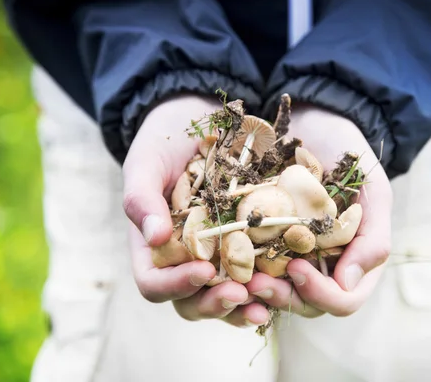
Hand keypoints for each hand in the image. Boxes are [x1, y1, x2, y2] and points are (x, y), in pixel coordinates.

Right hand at [122, 94, 268, 326]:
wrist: (197, 124)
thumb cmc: (163, 145)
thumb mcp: (147, 164)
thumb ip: (142, 198)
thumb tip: (154, 238)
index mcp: (154, 249)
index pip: (154, 284)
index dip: (175, 285)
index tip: (204, 271)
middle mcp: (184, 261)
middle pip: (192, 302)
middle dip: (215, 303)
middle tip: (241, 294)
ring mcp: (217, 257)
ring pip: (225, 297)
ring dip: (244, 306)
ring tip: (268, 300)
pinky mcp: (246, 246)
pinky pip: (255, 274)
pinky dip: (269, 282)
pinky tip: (289, 278)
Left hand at [246, 105, 392, 317]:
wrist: (312, 118)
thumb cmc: (348, 151)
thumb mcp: (372, 189)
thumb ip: (371, 237)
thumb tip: (348, 283)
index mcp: (351, 259)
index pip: (342, 299)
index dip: (322, 294)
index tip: (298, 267)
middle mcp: (319, 263)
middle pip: (304, 303)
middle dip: (281, 298)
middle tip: (254, 285)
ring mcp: (287, 253)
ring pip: (272, 292)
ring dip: (253, 293)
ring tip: (234, 281)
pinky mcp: (257, 238)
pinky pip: (246, 265)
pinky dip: (234, 271)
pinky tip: (217, 265)